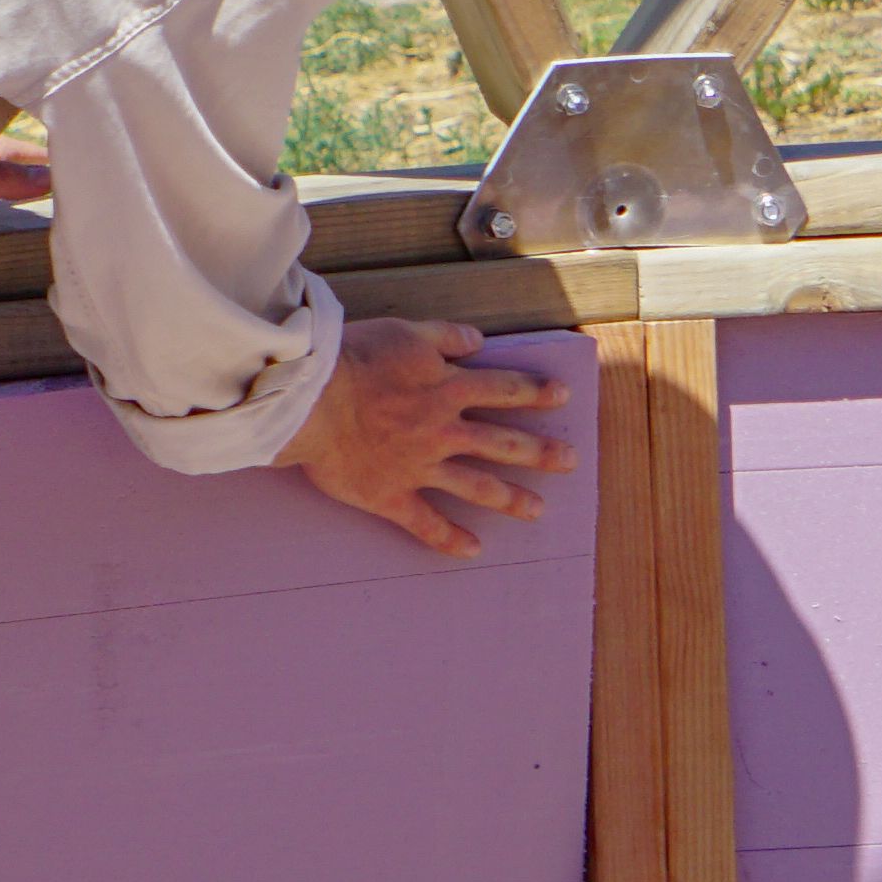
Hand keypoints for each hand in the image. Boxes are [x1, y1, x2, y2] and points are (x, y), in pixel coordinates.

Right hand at [281, 318, 571, 554]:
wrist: (311, 401)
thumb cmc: (352, 359)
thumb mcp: (405, 332)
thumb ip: (444, 337)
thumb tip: (478, 341)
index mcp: (448, 388)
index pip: (504, 389)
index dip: (536, 391)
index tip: (563, 395)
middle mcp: (443, 431)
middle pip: (503, 444)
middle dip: (541, 453)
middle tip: (570, 461)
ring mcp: (420, 467)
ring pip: (477, 487)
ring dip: (511, 499)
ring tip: (537, 510)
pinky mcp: (391, 495)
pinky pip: (427, 523)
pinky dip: (450, 538)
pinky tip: (473, 549)